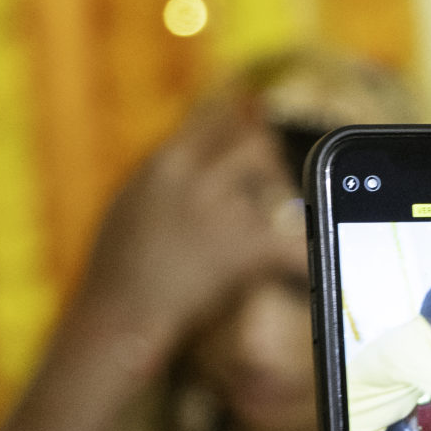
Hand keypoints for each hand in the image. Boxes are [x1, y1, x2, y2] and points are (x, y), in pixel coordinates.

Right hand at [75, 97, 297, 358]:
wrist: (118, 316)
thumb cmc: (115, 271)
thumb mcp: (127, 206)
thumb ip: (161, 178)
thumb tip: (184, 160)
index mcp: (164, 162)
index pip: (215, 114)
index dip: (242, 116)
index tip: (256, 113)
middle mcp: (193, 176)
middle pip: (254, 139)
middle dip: (270, 158)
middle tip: (274, 178)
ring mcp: (219, 209)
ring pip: (276, 181)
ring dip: (283, 201)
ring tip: (282, 221)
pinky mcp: (242, 247)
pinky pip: (292, 244)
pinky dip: (305, 258)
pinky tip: (315, 267)